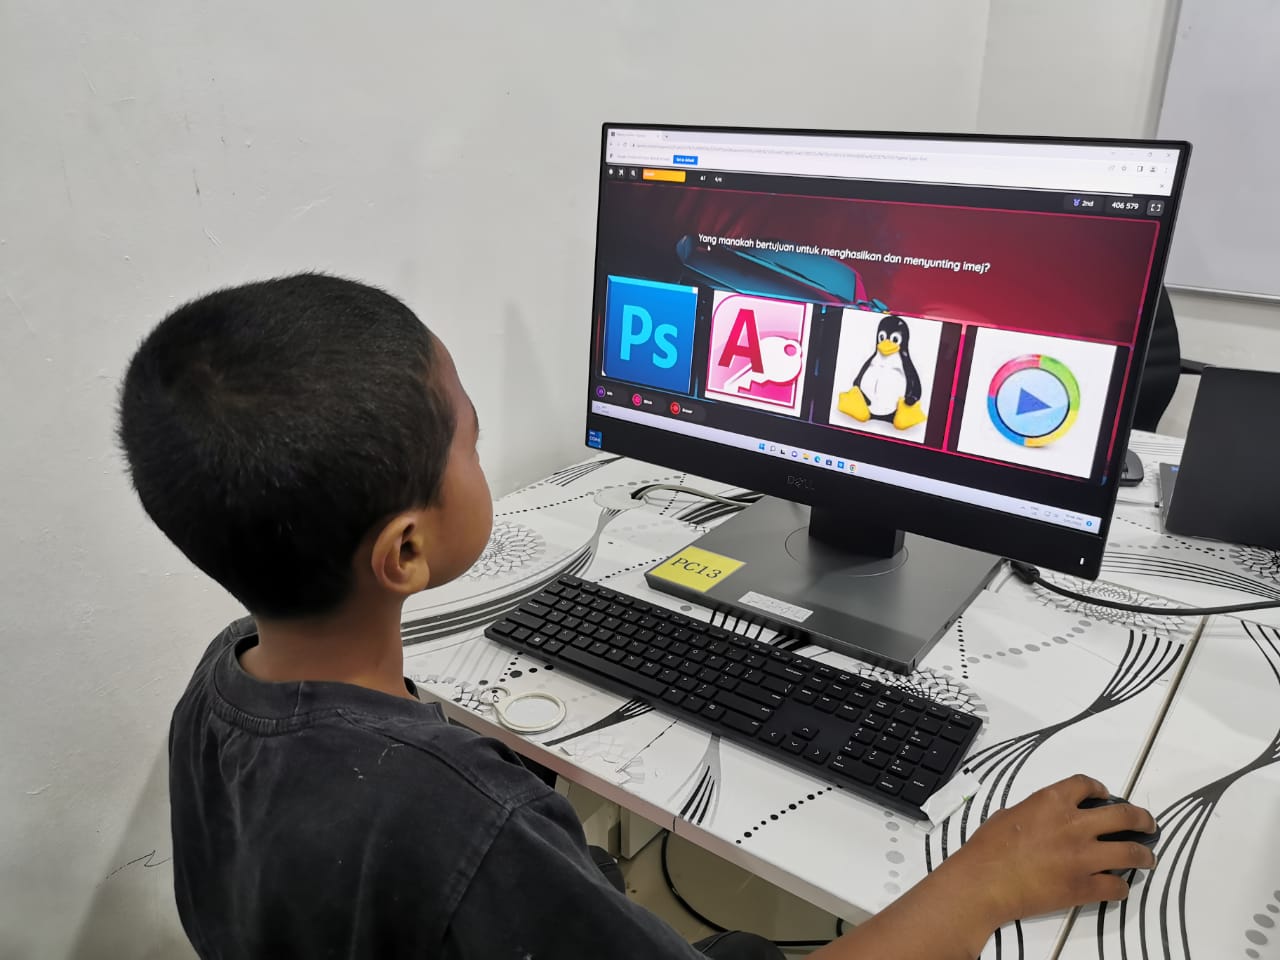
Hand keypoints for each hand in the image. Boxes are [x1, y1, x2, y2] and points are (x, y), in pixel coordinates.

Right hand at [943, 774, 1157, 927]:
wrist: (984, 882)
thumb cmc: (987, 847)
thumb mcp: (1009, 814)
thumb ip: (1035, 812)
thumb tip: (1046, 820)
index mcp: (1052, 801)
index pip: (1087, 785)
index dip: (1101, 789)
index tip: (1105, 795)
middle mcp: (1074, 825)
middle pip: (1124, 815)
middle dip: (1142, 819)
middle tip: (1148, 825)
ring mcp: (1083, 858)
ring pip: (1131, 853)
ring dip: (1143, 855)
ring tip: (1147, 858)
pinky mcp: (1083, 888)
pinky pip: (1116, 887)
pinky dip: (1121, 887)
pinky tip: (1119, 887)